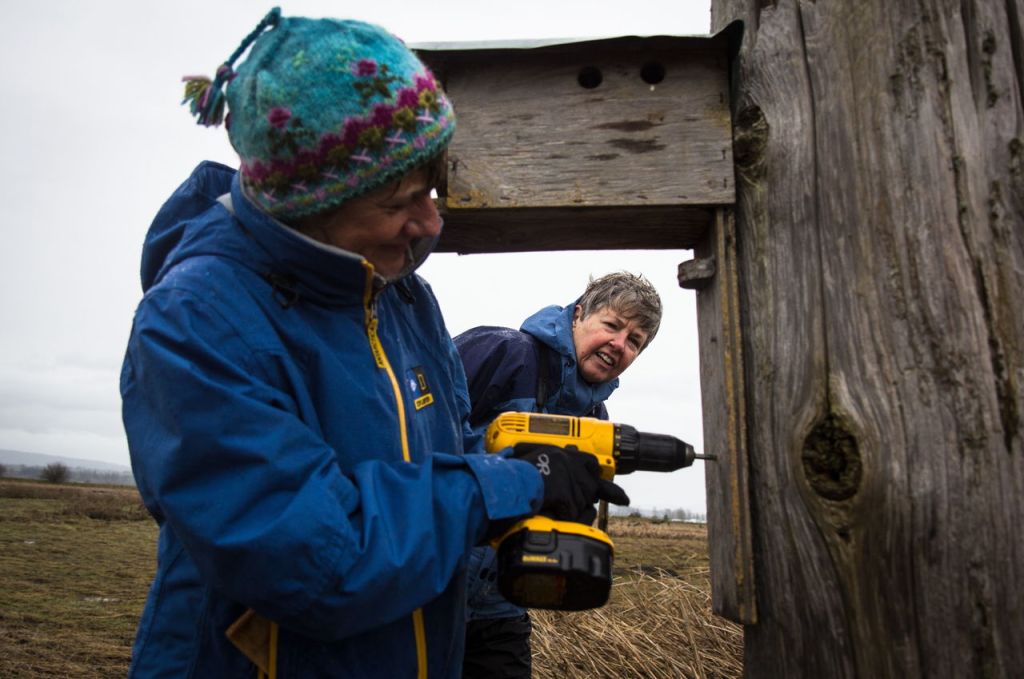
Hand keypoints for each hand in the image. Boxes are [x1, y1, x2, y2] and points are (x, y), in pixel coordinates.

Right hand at [512, 443, 629, 523]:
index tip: (600, 483)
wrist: (504, 485)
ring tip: (550, 505)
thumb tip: (571, 453)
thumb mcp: (534, 457)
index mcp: (560, 453)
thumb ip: (552, 459)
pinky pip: (572, 513)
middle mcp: (568, 462)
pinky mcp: (565, 494)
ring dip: (569, 508)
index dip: (592, 475)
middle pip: (590, 485)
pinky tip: (549, 511)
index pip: (590, 462)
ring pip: (582, 502)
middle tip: (572, 500)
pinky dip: (562, 516)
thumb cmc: (513, 475)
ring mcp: (568, 478)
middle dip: (583, 496)